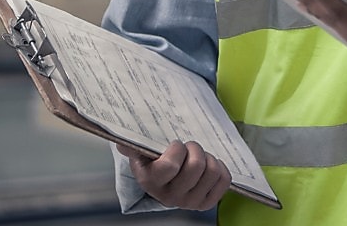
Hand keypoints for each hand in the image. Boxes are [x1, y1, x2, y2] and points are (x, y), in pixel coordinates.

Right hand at [117, 140, 231, 209]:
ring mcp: (189, 202)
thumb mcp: (141, 153)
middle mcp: (170, 197)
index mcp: (151, 182)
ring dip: (208, 157)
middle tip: (189, 147)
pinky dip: (221, 168)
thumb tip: (122, 143)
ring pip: (212, 171)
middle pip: (196, 166)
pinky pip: (224, 181)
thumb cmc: (153, 162)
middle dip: (195, 149)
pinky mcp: (205, 203)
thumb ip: (133, 146)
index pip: (171, 165)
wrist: (162, 181)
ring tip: (198, 157)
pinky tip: (209, 165)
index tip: (175, 144)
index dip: (177, 149)